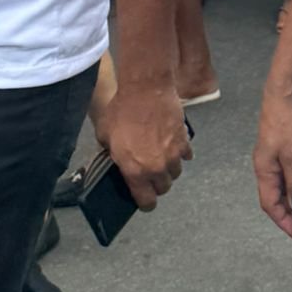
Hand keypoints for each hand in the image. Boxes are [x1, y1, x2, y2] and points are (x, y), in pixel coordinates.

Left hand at [100, 81, 190, 211]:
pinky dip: (180, 153)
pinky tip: (173, 144)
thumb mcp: (105, 135)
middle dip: (157, 183)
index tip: (144, 199)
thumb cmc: (123, 110)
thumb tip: (113, 156)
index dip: (145, 203)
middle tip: (150, 172)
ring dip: (169, 168)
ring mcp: (173, 155)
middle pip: (163, 188)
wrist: (146, 89)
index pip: (146, 202)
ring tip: (161, 156)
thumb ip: (110, 152)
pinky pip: (186, 155)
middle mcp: (157, 168)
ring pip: (175, 173)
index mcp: (135, 171)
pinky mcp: (184, 141)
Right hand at [253, 85, 291, 238]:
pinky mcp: (282, 146)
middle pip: (277, 195)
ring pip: (285, 183)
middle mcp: (266, 165)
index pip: (270, 203)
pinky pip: (290, 170)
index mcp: (264, 170)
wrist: (284, 94)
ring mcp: (273, 155)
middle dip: (291, 211)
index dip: (282, 220)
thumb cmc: (286, 124)